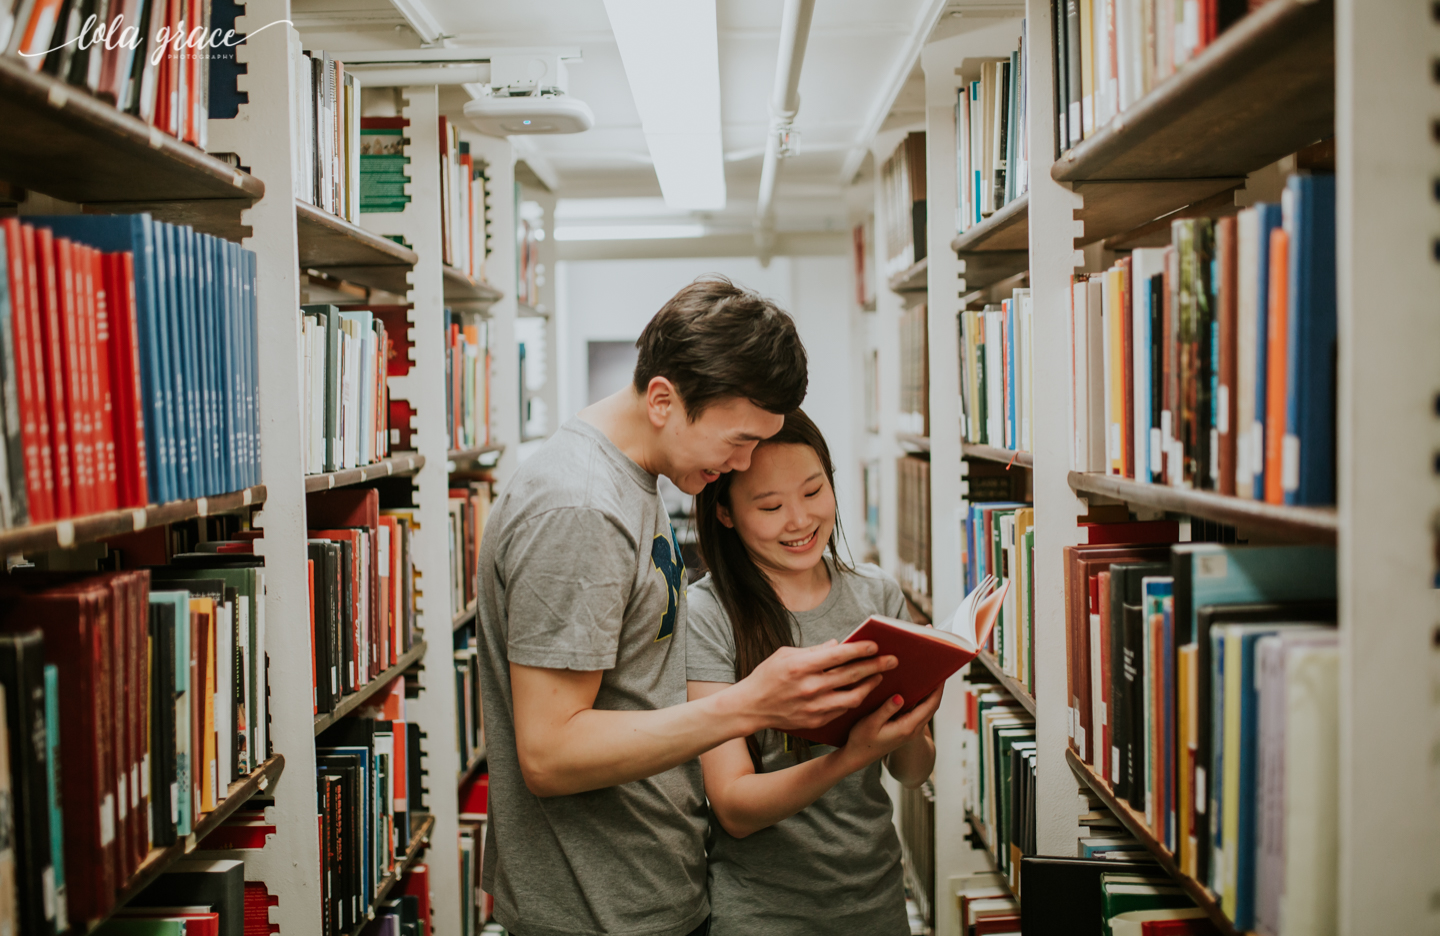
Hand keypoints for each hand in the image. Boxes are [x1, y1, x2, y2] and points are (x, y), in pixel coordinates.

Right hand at [732, 640, 897, 733]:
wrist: (751, 707)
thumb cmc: (767, 676)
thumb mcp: (785, 655)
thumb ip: (814, 650)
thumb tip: (838, 645)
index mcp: (801, 666)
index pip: (839, 655)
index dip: (860, 649)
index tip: (876, 645)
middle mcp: (810, 687)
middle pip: (851, 675)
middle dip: (875, 666)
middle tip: (892, 660)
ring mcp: (814, 706)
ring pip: (853, 697)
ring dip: (869, 686)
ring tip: (879, 677)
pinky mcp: (816, 721)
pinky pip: (842, 710)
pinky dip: (853, 700)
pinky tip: (861, 692)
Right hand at [837, 685, 943, 771]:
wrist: (857, 756)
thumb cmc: (861, 740)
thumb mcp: (870, 723)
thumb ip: (886, 710)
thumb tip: (900, 697)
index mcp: (907, 727)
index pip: (930, 706)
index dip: (938, 690)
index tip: (941, 675)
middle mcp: (912, 729)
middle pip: (932, 707)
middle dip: (937, 689)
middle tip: (937, 670)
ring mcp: (909, 729)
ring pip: (926, 709)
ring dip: (930, 694)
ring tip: (928, 675)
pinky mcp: (904, 728)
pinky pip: (918, 711)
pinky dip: (921, 699)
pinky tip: (915, 688)